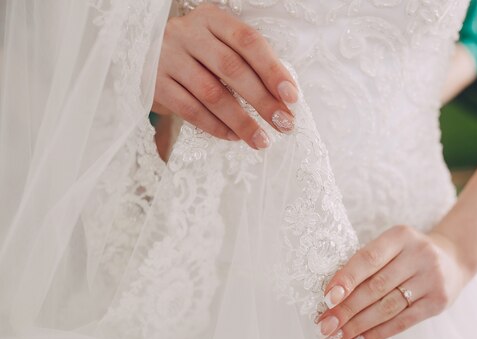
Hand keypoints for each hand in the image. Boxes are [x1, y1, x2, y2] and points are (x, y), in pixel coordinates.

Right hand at [153, 3, 298, 149]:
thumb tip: (282, 97)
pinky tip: (233, 137)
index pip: (248, 41)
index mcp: (211, 19)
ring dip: (241, 121)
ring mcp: (168, 58)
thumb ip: (246, 62)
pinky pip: (190, 110)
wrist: (142, 56)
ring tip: (261, 140)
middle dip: (262, 100)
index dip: (272, 69)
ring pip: (211, 93)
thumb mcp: (218, 45)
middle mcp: (188, 34)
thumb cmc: (195, 55)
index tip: (291, 97)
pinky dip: (215, 126)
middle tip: (284, 124)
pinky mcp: (154, 84)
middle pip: (232, 68)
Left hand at [316, 225, 472, 338]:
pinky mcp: (438, 302)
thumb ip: (367, 264)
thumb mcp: (392, 247)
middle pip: (375, 287)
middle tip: (324, 325)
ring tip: (336, 337)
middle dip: (346, 309)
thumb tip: (331, 296)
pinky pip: (402, 322)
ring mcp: (431, 279)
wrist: (453, 260)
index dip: (346, 279)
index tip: (326, 298)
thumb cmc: (409, 255)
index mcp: (401, 236)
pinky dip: (377, 334)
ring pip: (387, 308)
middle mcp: (419, 256)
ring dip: (357, 326)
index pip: (368, 259)